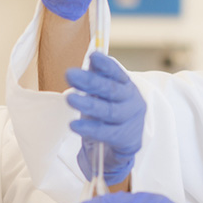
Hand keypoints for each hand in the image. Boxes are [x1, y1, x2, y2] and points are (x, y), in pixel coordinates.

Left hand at [66, 52, 145, 185]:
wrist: (125, 146)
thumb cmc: (111, 116)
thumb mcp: (105, 96)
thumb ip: (98, 80)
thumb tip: (90, 59)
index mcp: (127, 86)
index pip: (117, 73)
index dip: (106, 65)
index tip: (93, 56)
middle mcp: (131, 101)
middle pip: (111, 90)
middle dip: (90, 81)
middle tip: (70, 74)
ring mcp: (130, 121)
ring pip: (109, 111)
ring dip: (88, 104)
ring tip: (70, 99)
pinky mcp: (125, 139)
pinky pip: (105, 133)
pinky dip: (89, 128)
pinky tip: (74, 125)